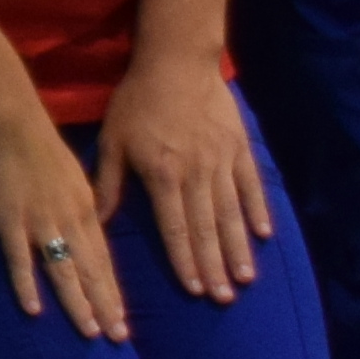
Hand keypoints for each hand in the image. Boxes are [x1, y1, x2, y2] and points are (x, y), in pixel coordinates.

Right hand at [0, 107, 125, 341]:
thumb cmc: (38, 141)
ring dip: (78, 303)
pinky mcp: (9, 220)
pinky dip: (27, 285)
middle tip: (117, 337)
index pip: (104, 258)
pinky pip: (20, 259)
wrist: (10, 120)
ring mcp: (40, 222)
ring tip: (90, 331)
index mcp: (85, 208)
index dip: (112, 290)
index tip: (121, 318)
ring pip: (64, 270)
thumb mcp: (72, 172)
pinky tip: (33, 309)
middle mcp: (69, 220)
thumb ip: (81, 200)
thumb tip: (90, 223)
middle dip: (106, 306)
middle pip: (91, 270)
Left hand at [90, 48, 268, 303]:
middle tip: (223, 298)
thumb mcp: (113, 139)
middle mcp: (196, 173)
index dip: (184, 260)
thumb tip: (96, 220)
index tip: (193, 289)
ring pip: (231, 213)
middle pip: (206, 228)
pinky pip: (251, 185)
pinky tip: (263, 236)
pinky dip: (258, 211)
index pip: (175, 227)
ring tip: (244, 279)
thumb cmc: (138, 100)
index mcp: (162, 174)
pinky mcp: (240, 147)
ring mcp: (222, 161)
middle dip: (214, 266)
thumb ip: (108, 182)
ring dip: (238, 249)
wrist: (177, 61)